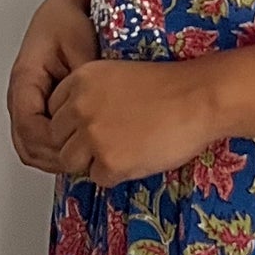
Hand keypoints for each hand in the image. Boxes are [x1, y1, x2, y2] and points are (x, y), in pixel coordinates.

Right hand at [8, 0, 98, 172]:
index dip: (54, 145)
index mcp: (25, 79)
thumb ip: (83, 79)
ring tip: (86, 160)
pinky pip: (41, 139)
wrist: (69, 8)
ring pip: (31, 147)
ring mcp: (28, 103)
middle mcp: (21, 95)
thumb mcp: (80, 43)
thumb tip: (90, 111)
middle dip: (55, 159)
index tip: (79, 148)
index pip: (29, 127)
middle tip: (87, 162)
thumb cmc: (70, 19)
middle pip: (27, 145)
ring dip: (56, 158)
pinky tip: (81, 150)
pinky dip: (58, 150)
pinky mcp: (40, 107)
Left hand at [43, 57, 221, 189]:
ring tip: (126, 148)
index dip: (73, 123)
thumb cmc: (171, 87)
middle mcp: (79, 107)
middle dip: (80, 144)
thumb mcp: (117, 76)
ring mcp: (92, 136)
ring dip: (94, 161)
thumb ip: (89, 96)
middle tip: (112, 140)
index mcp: (80, 80)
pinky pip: (98, 179)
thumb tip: (74, 127)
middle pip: (58, 139)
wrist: (201, 97)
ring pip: (71, 162)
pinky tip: (139, 155)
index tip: (94, 124)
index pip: (53, 112)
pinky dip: (117, 174)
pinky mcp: (110, 162)